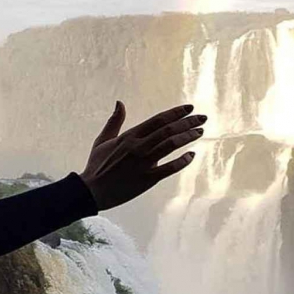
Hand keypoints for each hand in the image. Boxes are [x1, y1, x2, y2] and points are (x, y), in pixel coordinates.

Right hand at [78, 102, 204, 210]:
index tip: (190, 108)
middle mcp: (138, 147)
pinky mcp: (147, 179)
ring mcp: (143, 163)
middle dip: (188, 122)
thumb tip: (119, 102)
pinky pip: (170, 168)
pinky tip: (191, 155)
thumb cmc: (96, 165)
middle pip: (168, 130)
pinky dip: (182, 161)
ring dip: (188, 137)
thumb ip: (114, 121)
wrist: (91, 191)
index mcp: (129, 137)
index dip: (176, 112)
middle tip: (202, 118)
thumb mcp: (102, 140)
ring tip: (199, 132)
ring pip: (171, 145)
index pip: (158, 120)